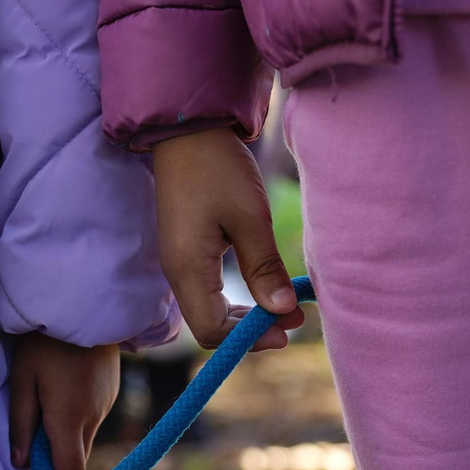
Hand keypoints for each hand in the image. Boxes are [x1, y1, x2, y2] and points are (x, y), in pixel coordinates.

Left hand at [8, 333, 120, 469]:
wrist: (82, 306)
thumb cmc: (43, 342)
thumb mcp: (22, 380)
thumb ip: (21, 424)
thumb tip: (20, 464)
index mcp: (68, 418)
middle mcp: (93, 417)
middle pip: (78, 460)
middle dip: (56, 462)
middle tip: (32, 447)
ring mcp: (107, 405)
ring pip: (85, 439)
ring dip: (66, 439)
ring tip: (45, 409)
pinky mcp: (112, 394)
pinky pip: (93, 420)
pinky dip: (77, 420)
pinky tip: (63, 393)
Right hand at [152, 128, 305, 350]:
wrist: (188, 131)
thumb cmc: (218, 168)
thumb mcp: (250, 216)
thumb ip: (264, 267)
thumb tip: (282, 310)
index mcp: (188, 268)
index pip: (211, 330)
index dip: (248, 338)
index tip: (286, 329)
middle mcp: (177, 273)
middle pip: (208, 326)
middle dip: (250, 330)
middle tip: (292, 321)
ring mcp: (179, 263)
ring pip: (209, 311)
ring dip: (245, 315)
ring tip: (284, 306)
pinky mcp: (186, 251)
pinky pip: (207, 292)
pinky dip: (235, 298)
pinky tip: (262, 286)